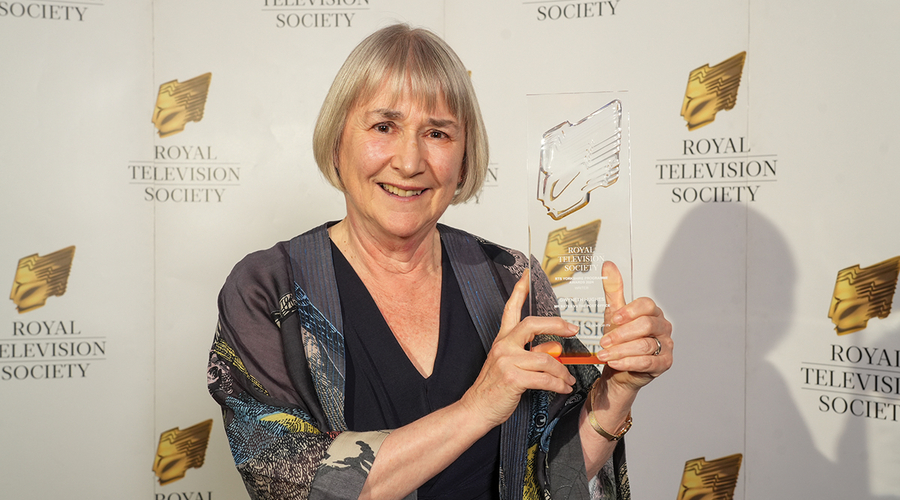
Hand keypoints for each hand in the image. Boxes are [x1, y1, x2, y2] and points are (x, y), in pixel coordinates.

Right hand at [461, 270, 578, 427]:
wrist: (477, 409)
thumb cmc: (495, 388)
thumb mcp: (511, 365)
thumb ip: (530, 352)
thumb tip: (553, 347)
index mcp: (502, 340)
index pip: (510, 309)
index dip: (519, 291)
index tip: (527, 274)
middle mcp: (503, 346)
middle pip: (532, 324)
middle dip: (556, 324)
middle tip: (573, 329)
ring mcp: (507, 361)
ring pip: (545, 358)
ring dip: (562, 370)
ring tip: (568, 379)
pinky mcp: (512, 378)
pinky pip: (544, 378)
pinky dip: (558, 384)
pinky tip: (563, 388)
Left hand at [595, 261, 672, 391]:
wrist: (618, 368)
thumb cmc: (619, 339)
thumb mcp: (613, 313)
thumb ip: (613, 290)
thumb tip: (608, 265)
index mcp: (653, 312)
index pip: (647, 305)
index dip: (630, 311)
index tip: (614, 319)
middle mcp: (663, 327)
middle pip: (646, 325)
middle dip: (621, 334)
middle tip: (604, 341)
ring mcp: (666, 345)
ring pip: (645, 345)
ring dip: (621, 350)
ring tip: (604, 354)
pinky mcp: (664, 363)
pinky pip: (648, 362)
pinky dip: (629, 362)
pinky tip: (615, 363)